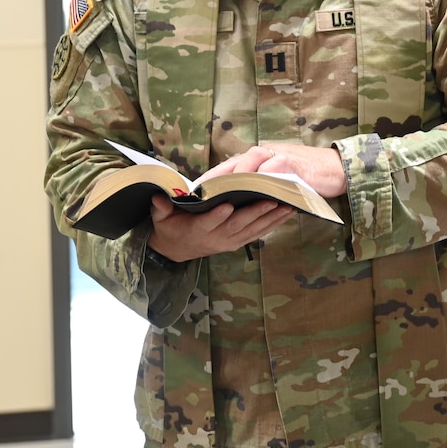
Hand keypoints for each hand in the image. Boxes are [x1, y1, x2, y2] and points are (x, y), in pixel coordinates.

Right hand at [147, 195, 295, 262]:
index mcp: (197, 230)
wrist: (178, 250)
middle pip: (237, 225)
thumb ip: (161, 208)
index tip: (228, 206)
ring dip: (271, 218)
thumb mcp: (161, 218)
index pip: (207, 223)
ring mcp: (230, 241)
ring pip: (252, 230)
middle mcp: (216, 237)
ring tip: (287, 205)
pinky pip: (258, 233)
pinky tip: (287, 214)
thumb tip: (158, 197)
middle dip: (255, 213)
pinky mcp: (238, 242)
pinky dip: (273, 224)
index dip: (217, 216)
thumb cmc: (170, 228)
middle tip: (271, 200)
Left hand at [199, 142, 347, 198]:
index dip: (210, 180)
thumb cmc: (308, 175)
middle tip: (198, 197)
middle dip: (214, 182)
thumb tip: (236, 196)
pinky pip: (266, 174)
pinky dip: (255, 184)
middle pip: (232, 166)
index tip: (193, 193)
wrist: (337, 169)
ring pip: (246, 168)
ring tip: (215, 197)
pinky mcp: (288, 163)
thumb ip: (261, 182)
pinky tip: (244, 195)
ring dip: (230, 183)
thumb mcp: (279, 176)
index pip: (229, 167)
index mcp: (260, 156)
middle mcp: (265, 153)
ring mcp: (276, 156)